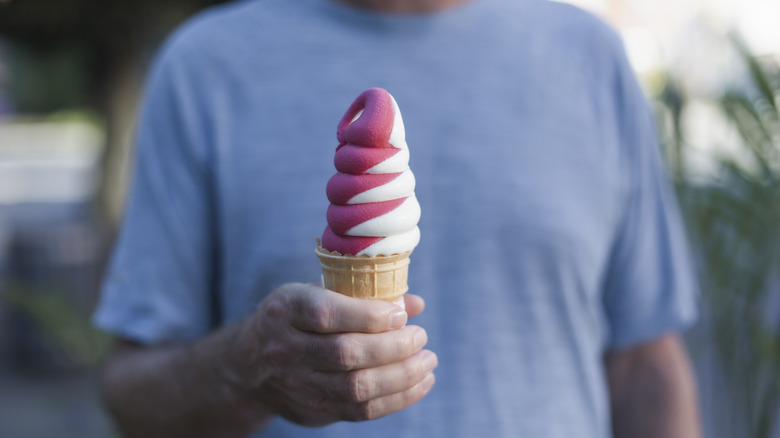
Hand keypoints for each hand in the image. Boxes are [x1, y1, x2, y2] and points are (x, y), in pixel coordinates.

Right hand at [225, 283, 436, 426]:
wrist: (250, 364)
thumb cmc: (296, 318)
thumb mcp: (316, 294)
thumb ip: (362, 296)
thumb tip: (415, 303)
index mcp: (286, 310)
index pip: (326, 315)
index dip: (368, 315)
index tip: (400, 314)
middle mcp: (286, 348)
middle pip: (345, 354)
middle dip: (392, 347)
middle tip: (420, 337)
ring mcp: (298, 384)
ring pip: (355, 387)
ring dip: (401, 376)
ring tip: (427, 362)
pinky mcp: (313, 411)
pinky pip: (360, 411)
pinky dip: (397, 399)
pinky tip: (420, 383)